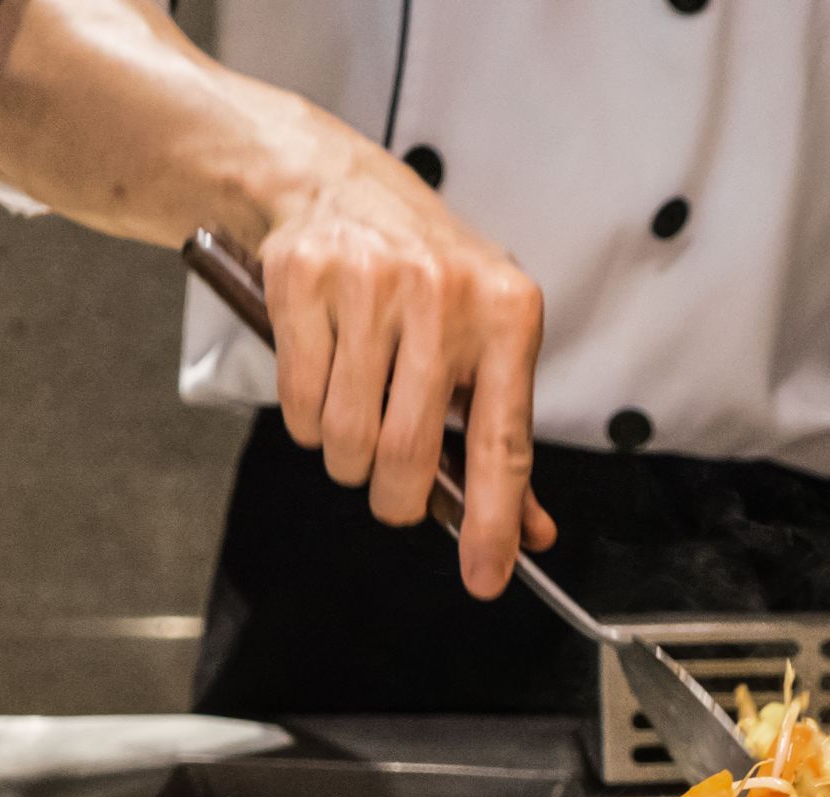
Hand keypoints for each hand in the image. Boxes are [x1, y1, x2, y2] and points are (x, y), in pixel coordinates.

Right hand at [259, 149, 555, 598]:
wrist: (340, 185)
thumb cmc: (428, 280)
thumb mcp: (486, 341)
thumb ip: (503, 439)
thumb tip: (531, 532)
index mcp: (509, 315)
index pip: (503, 442)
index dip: (492, 521)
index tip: (486, 577)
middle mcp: (445, 296)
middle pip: (409, 451)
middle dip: (395, 498)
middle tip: (393, 495)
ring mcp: (371, 284)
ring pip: (347, 436)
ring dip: (347, 461)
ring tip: (357, 429)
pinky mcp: (304, 281)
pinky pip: (298, 403)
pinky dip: (306, 424)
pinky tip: (322, 388)